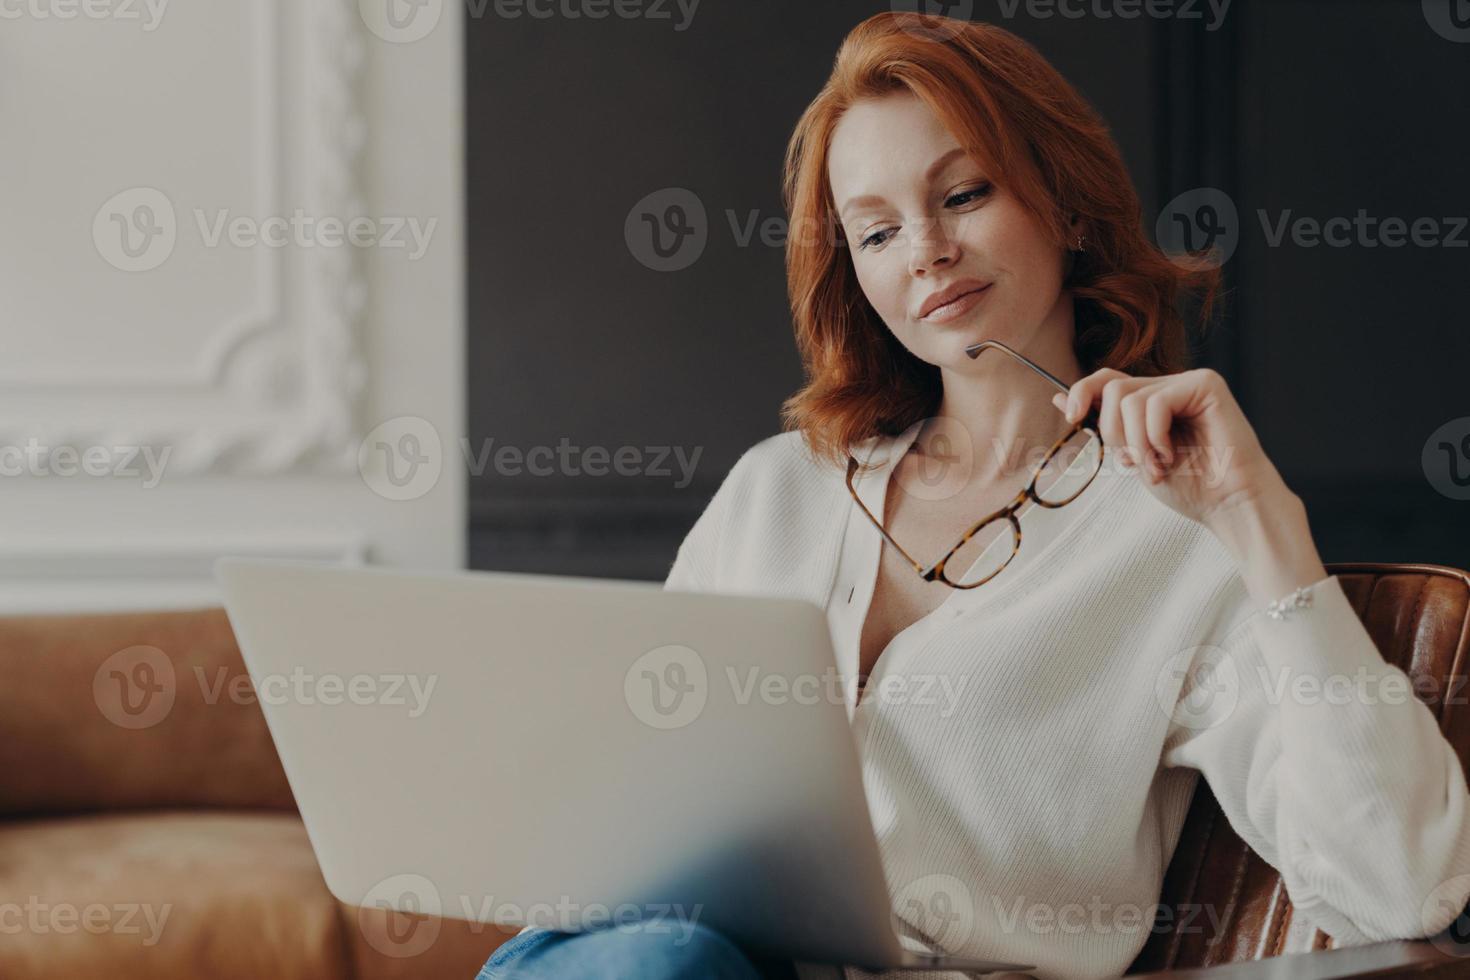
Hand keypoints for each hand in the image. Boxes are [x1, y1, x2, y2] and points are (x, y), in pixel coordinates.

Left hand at [1050, 367, 1287, 527]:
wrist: (1230, 505)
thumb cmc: (1190, 487)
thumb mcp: (1132, 455)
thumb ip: (1102, 425)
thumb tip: (1059, 397)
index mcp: (1152, 402)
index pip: (1107, 380)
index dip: (1083, 392)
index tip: (1074, 418)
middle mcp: (1170, 386)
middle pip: (1112, 387)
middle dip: (1114, 433)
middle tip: (1135, 463)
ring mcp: (1189, 382)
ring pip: (1130, 398)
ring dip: (1137, 444)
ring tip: (1158, 467)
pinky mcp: (1206, 385)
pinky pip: (1156, 402)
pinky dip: (1155, 437)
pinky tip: (1172, 455)